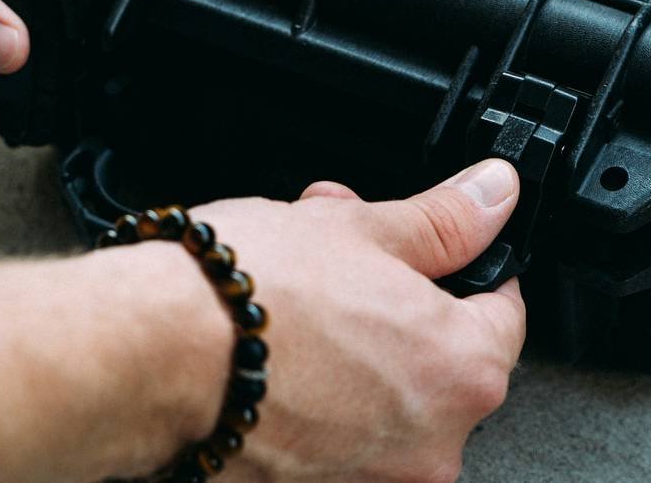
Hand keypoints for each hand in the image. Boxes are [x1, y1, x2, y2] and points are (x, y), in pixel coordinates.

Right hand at [186, 159, 525, 482]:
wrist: (147, 355)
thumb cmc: (248, 296)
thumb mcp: (361, 229)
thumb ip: (445, 221)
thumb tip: (493, 196)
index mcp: (462, 372)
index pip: (503, 314)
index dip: (469, 269)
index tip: (438, 254)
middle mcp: (430, 445)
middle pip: (438, 358)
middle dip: (395, 299)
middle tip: (346, 259)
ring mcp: (369, 482)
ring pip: (383, 397)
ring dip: (355, 347)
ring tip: (299, 297)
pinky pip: (336, 438)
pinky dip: (319, 397)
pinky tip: (279, 354)